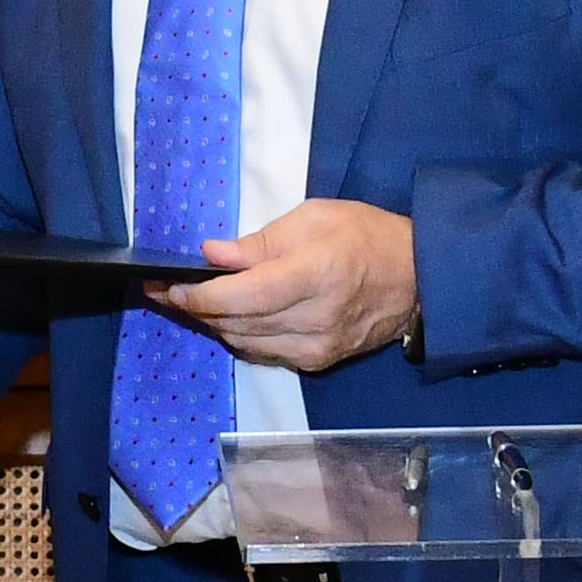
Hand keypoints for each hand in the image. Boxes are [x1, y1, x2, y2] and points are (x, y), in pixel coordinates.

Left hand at [154, 197, 416, 371]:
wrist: (417, 279)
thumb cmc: (364, 236)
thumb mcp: (313, 218)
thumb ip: (259, 242)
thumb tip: (211, 255)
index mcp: (314, 275)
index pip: (244, 297)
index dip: (200, 296)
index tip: (168, 286)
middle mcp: (314, 320)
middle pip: (237, 323)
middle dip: (195, 308)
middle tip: (163, 291)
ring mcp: (317, 348)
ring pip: (245, 342)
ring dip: (213, 323)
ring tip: (188, 302)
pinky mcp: (317, 362)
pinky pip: (264, 352)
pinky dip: (240, 334)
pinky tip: (228, 317)